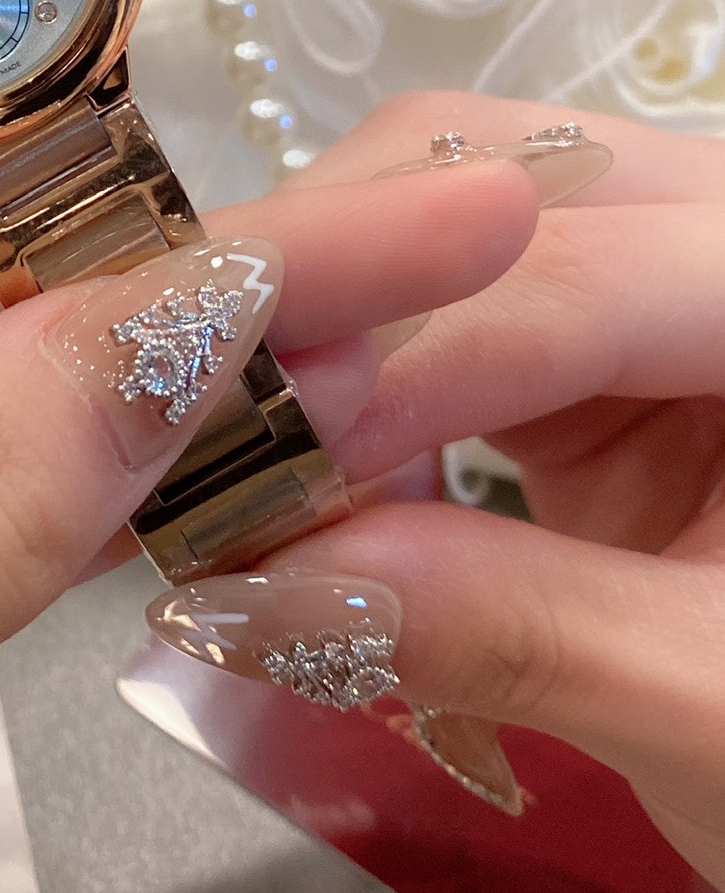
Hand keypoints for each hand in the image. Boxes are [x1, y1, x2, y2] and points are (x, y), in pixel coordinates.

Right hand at [225, 94, 724, 886]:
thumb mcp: (707, 712)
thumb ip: (506, 629)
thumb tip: (255, 582)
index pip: (582, 276)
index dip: (414, 360)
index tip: (265, 467)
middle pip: (509, 179)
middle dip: (356, 288)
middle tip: (217, 421)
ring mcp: (663, 271)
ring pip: (457, 209)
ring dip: (345, 313)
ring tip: (253, 442)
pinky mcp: (600, 332)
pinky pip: (454, 292)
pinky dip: (370, 362)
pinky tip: (320, 457)